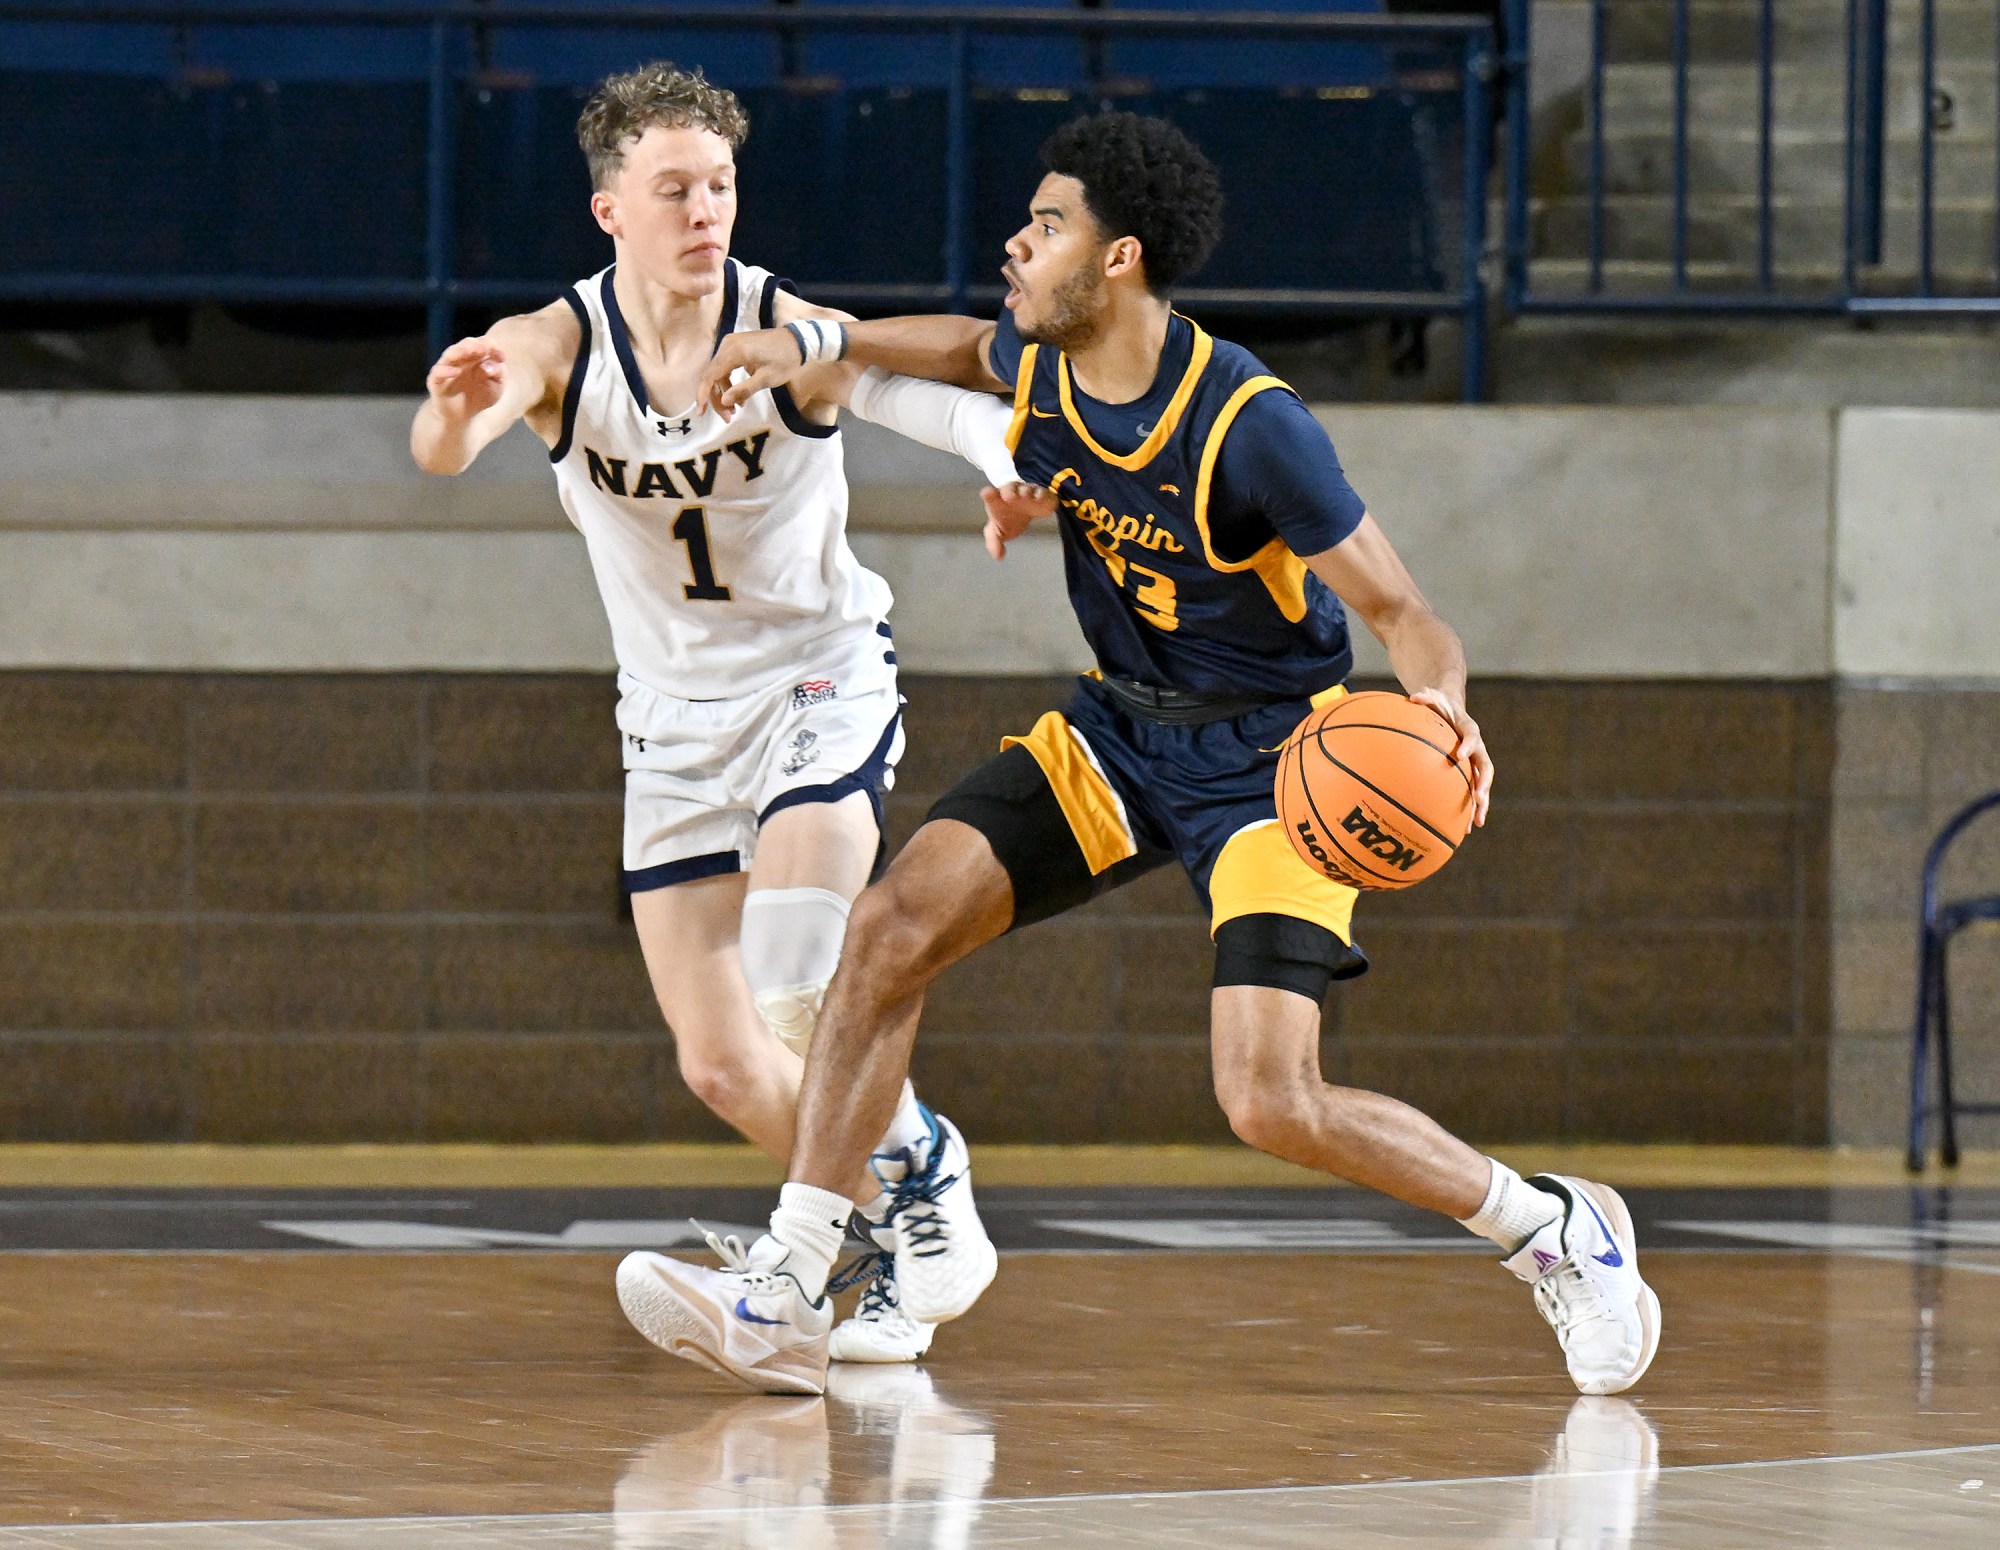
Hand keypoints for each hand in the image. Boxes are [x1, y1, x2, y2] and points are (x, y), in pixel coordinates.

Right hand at [425, 338, 506, 421]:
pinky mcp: (436, 381)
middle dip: (476, 345)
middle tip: (484, 349)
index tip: (502, 358)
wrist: (464, 417)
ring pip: (450, 353)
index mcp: (477, 356)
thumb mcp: (497, 387)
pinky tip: (456, 372)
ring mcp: (447, 368)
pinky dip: (446, 370)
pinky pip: (438, 372)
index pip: (484, 343)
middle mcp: (461, 359)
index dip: (492, 346)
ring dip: (460, 351)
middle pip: (467, 344)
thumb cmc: (481, 397)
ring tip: (469, 352)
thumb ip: (497, 375)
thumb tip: (489, 366)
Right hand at [698, 327, 808, 417]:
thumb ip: (743, 390)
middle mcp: (727, 345)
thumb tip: (724, 401)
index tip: (701, 413)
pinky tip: (739, 398)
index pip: (710, 375)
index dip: (704, 395)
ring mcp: (731, 344)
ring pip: (718, 373)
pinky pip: (725, 367)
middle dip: (717, 399)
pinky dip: (729, 383)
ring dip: (723, 393)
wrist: (798, 341)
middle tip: (727, 418)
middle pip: (712, 376)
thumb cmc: (785, 359)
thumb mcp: (766, 379)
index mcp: (734, 351)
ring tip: (734, 411)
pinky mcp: (736, 347)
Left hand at [980, 481, 1055, 558]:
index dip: (989, 494)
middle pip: (1009, 488)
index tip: (987, 494)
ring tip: (1026, 496)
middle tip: (1009, 496)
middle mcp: (1012, 492)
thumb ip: (994, 542)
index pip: (990, 495)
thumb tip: (998, 556)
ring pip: (1026, 488)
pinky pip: (1043, 493)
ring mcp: (1028, 492)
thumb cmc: (1006, 520)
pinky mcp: (1043, 495)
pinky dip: (1042, 495)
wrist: (1023, 514)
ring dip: (1025, 491)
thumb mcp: (997, 533)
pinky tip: (1040, 499)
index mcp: (996, 500)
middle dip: (1009, 491)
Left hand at [1409, 687, 1492, 827]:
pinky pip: (1471, 793)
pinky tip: (1463, 829)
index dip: (1469, 746)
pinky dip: (1469, 809)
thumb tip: (1414, 696)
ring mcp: (1474, 764)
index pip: (1472, 736)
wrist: (1452, 711)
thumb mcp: (1433, 698)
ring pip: (1482, 786)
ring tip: (1476, 823)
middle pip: (1485, 768)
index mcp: (1469, 729)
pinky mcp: (1469, 774)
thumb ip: (1426, 698)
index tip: (1461, 755)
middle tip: (1479, 797)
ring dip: (1480, 804)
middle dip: (1483, 784)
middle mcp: (1476, 749)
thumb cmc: (1440, 705)